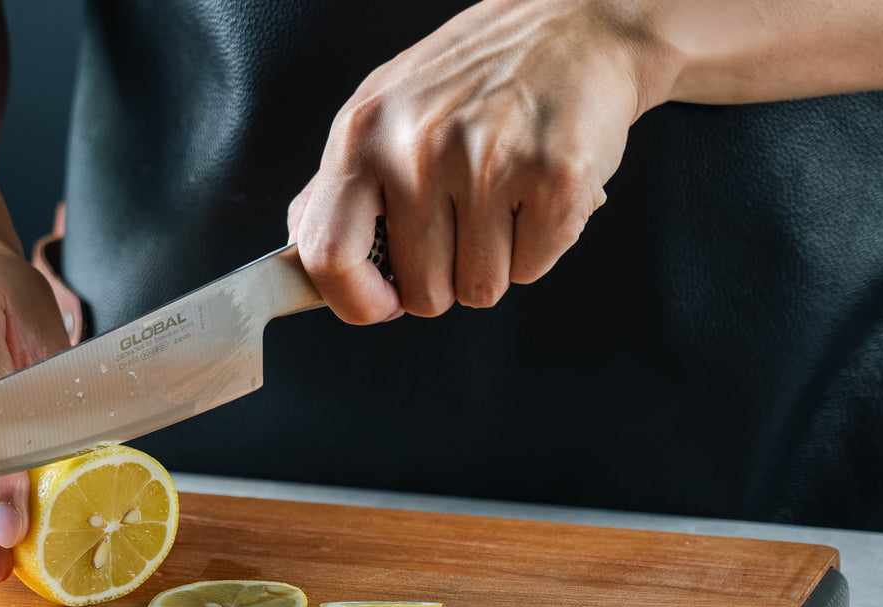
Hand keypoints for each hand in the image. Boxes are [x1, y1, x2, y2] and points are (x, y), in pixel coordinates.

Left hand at [289, 0, 664, 321]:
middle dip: (445, 278)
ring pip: (478, 290)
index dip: (354, 300)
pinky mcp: (554, 179)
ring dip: (494, 262)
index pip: (327, 254)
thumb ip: (341, 187)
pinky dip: (539, 246)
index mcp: (362, 133)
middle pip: (421, 292)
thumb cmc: (477, 75)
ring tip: (501, 198)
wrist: (578, 26)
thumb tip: (305, 259)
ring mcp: (487, 164)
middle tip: (463, 222)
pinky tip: (535, 193)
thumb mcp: (385, 110)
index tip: (381, 303)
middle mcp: (418, 148)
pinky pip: (532, 270)